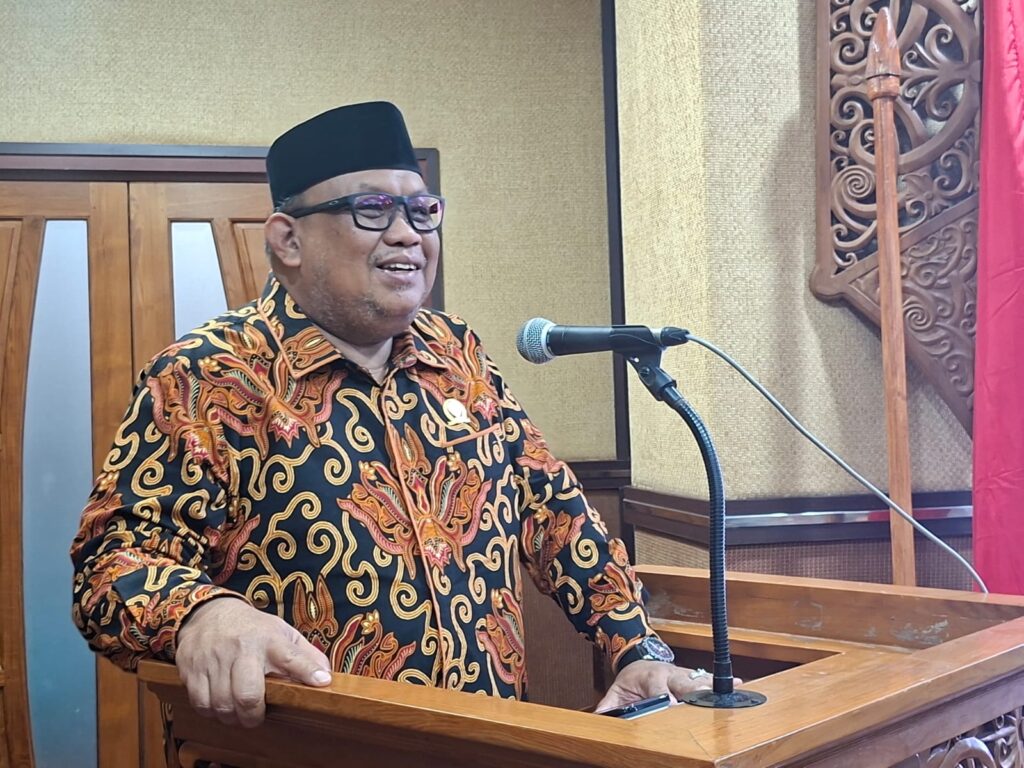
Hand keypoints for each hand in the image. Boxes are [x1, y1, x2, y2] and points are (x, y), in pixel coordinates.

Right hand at [175, 598, 331, 727]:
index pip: (291, 656)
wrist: (207, 613)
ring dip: (232, 717)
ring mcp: (215, 658)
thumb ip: (305, 655)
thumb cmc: (252, 630)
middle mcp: (242, 648)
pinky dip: (211, 712)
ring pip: (222, 704)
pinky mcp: (192, 668)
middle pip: (247, 694)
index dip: (307, 672)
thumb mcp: (281, 633)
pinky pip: (201, 703)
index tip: (322, 682)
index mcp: (269, 639)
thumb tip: (326, 676)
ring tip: (238, 713)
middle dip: (253, 715)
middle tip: (256, 717)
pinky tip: (219, 706)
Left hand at [595, 660, 740, 711]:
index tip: (671, 706)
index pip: (659, 690)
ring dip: (711, 688)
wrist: (641, 657)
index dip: (665, 698)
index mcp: (650, 677)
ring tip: (728, 695)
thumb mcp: (616, 690)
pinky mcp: (693, 676)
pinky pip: (709, 679)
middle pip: (684, 684)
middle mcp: (670, 674)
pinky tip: (738, 684)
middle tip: (704, 701)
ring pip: (699, 680)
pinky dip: (722, 682)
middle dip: (693, 692)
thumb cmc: (632, 677)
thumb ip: (609, 705)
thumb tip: (599, 718)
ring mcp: (683, 675)